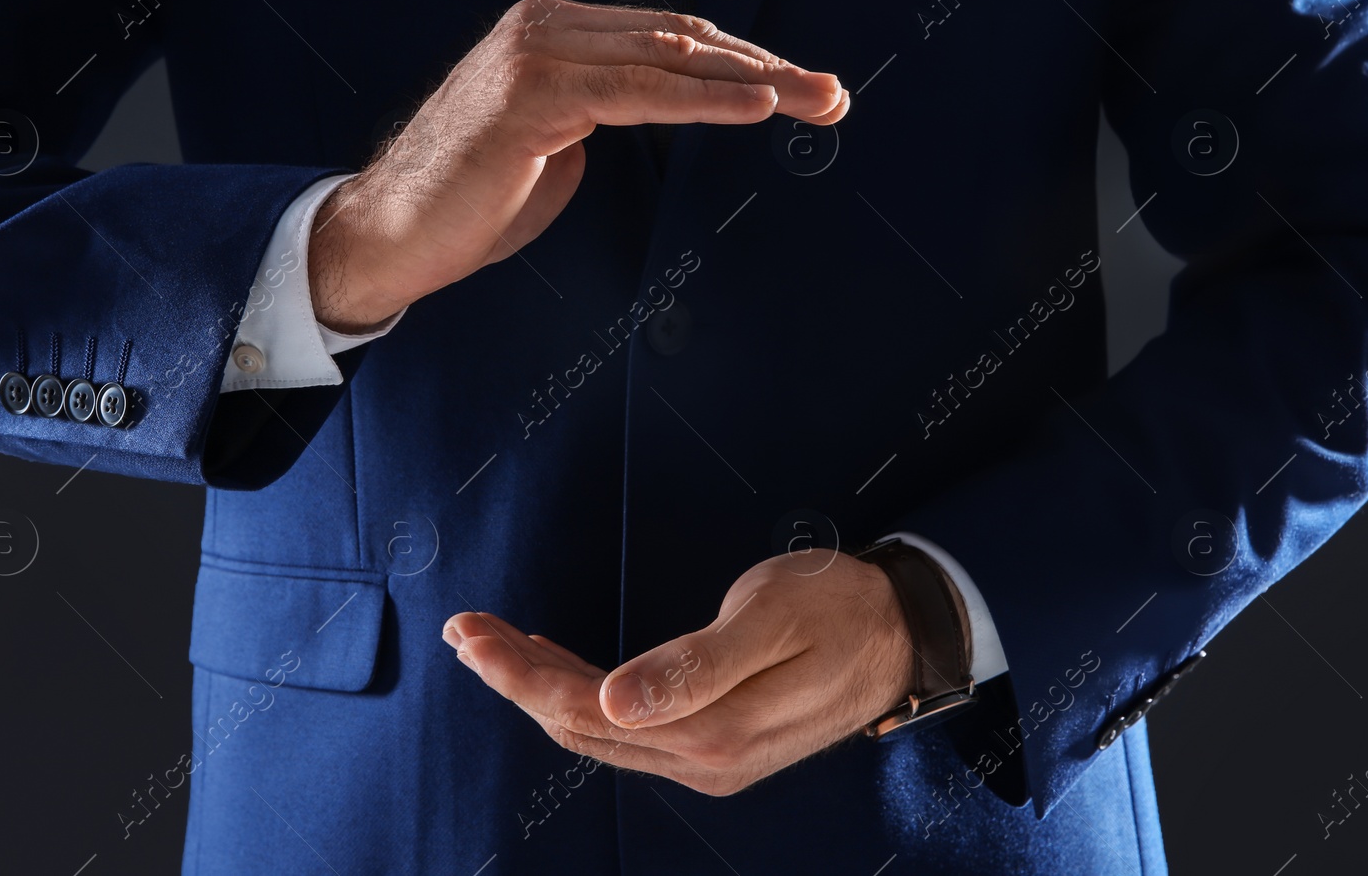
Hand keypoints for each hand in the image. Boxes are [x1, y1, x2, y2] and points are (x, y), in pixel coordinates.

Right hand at [310, 0, 848, 331]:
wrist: (389, 235)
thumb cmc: (468, 202)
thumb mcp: (556, 147)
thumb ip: (605, 115)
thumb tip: (659, 111)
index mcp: (552, 34)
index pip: (668, 38)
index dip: (742, 62)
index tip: (801, 90)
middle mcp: (545, 28)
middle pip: (681, 38)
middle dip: (767, 67)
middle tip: (832, 92)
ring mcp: (536, 53)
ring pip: (669, 56)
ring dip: (755, 80)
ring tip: (816, 99)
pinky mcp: (532, 93)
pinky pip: (638, 92)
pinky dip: (703, 99)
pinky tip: (756, 107)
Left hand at [441, 549, 921, 796]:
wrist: (902, 634)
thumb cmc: (840, 609)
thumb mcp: (772, 621)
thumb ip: (694, 667)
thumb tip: (614, 703)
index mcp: (712, 732)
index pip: (587, 710)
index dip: (520, 676)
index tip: (473, 631)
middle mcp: (701, 759)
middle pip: (580, 724)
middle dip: (514, 678)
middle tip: (465, 628)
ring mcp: (706, 757)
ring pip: (598, 727)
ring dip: (539, 685)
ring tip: (490, 641)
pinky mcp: (711, 742)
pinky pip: (625, 725)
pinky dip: (579, 692)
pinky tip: (553, 663)